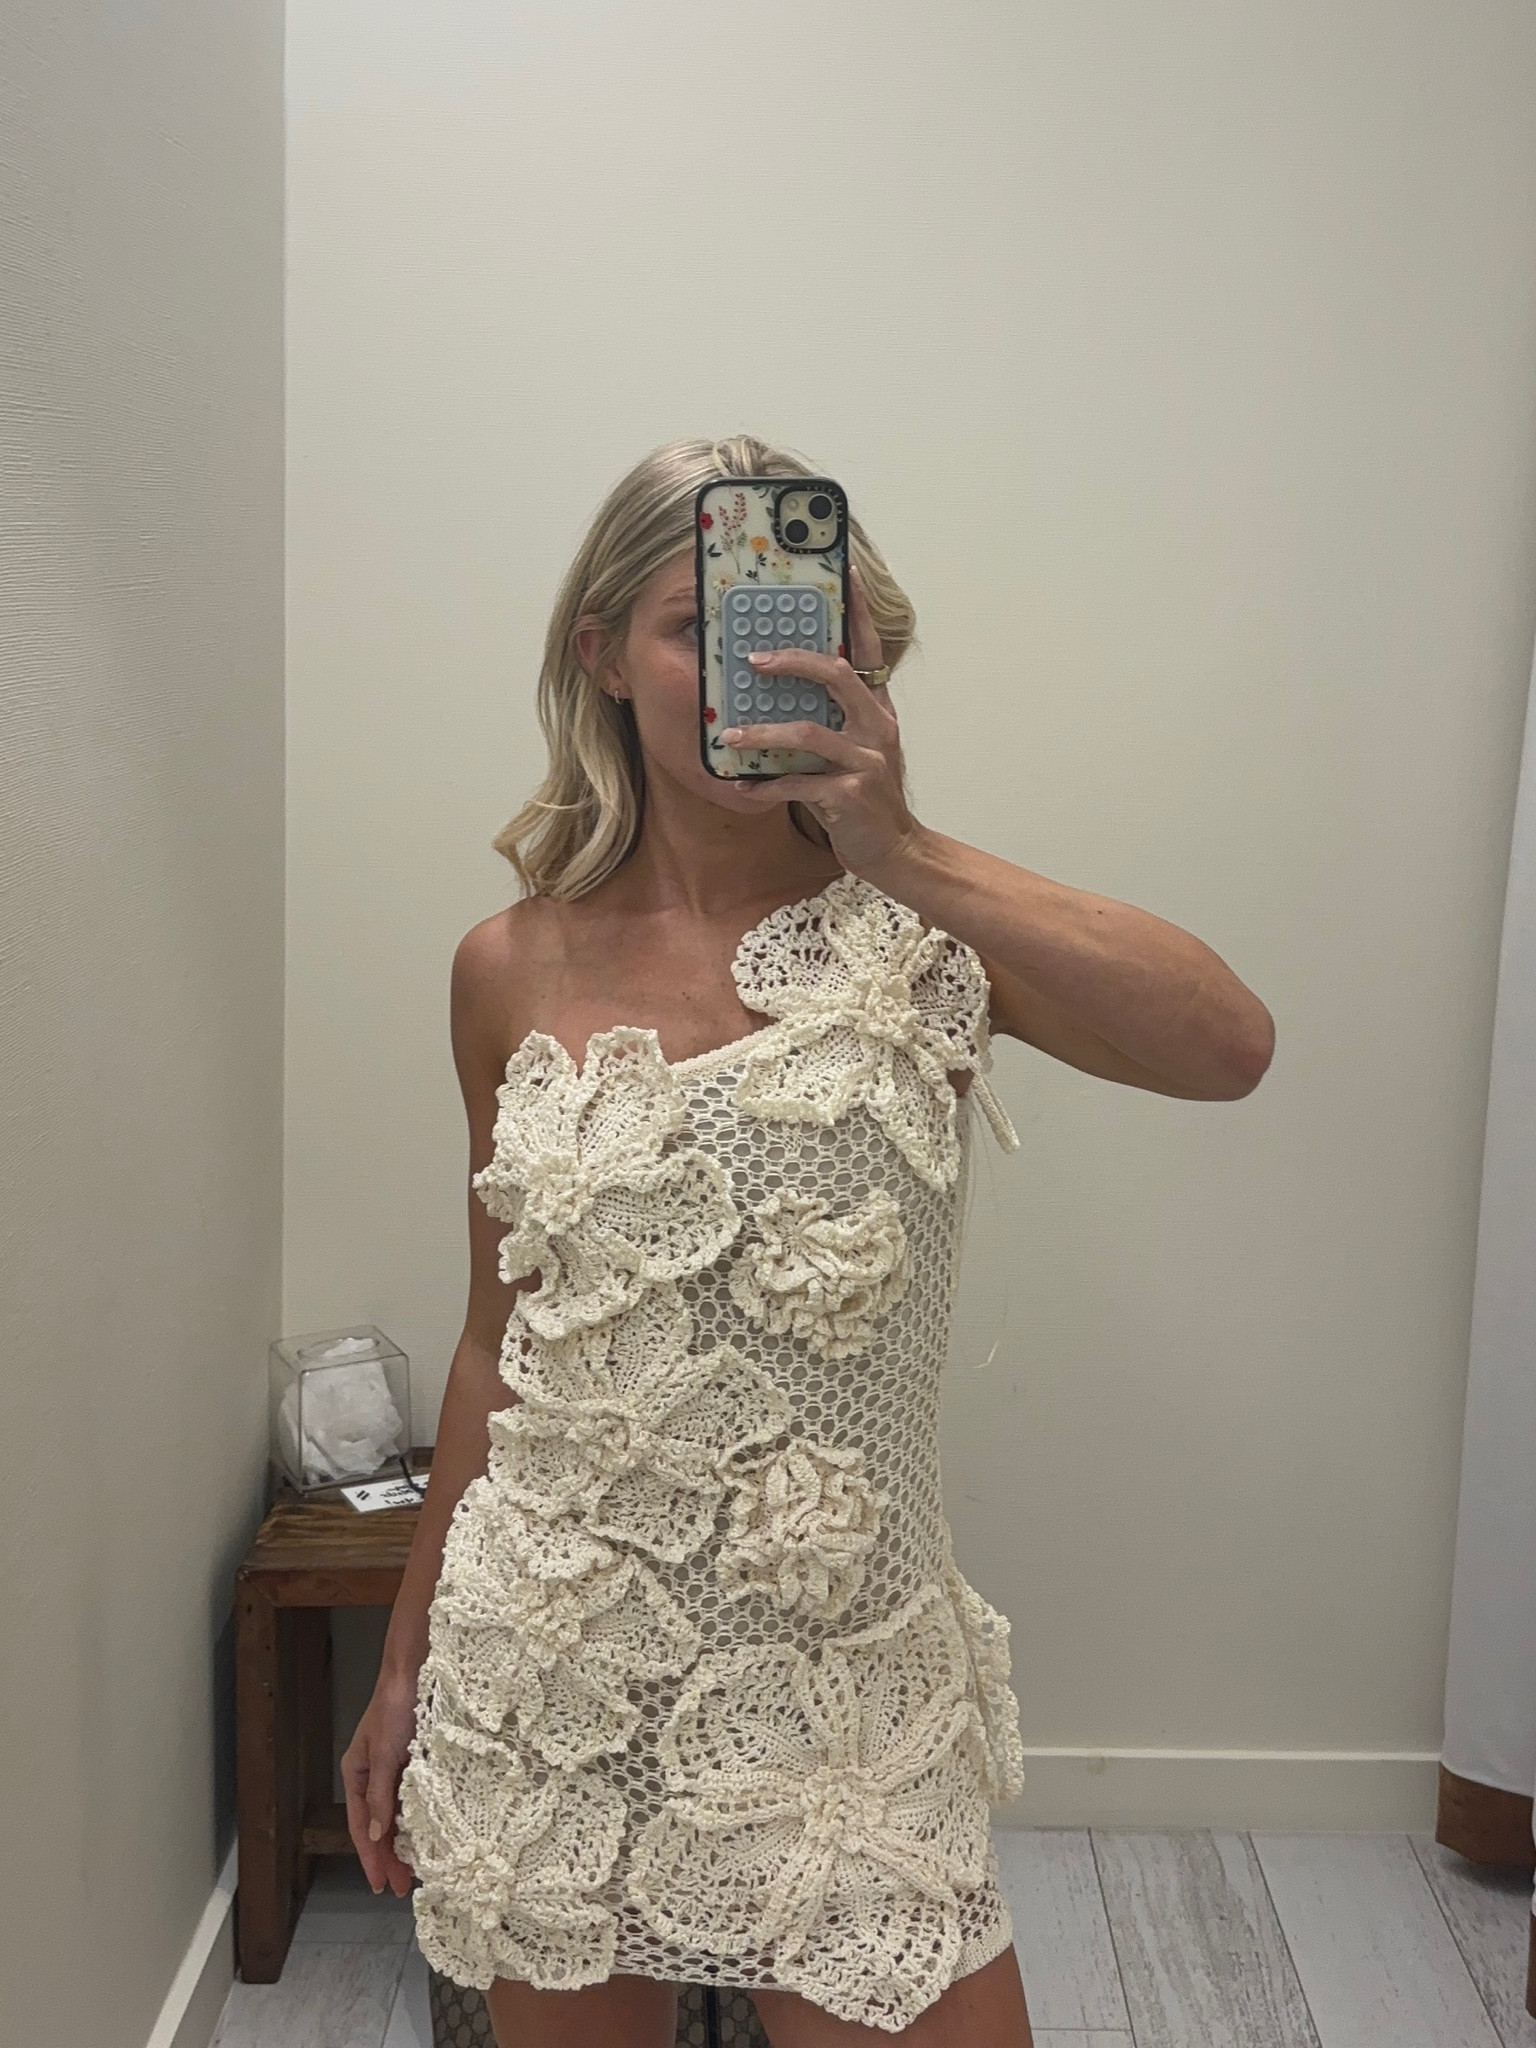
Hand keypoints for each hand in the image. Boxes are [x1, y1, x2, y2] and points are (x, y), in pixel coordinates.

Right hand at [341, 1673, 420, 1896]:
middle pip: (379, 1825)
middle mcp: (374, 1775)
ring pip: (396, 1815)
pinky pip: (413, 1799)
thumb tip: (378, 1835)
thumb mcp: (385, 1754)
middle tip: (401, 1887)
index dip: (371, 1857)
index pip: (362, 1826)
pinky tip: (427, 1835)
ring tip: (415, 1870)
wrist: (415, 1670)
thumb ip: (381, 1795)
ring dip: (404, 1842)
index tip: (381, 1885)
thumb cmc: (395, 1707)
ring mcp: (394, 1769)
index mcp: (357, 1774)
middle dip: (388, 1857)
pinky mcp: (415, 1761)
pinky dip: (417, 1820)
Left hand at [723, 564, 921, 874]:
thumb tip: (788, 698)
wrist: (898, 852)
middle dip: (792, 661)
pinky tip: (741, 786)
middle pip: (835, 675)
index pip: (867, 651)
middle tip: (753, 660)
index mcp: (878, 712)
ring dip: (763, 732)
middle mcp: (876, 728)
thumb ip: (835, 723)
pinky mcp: (849, 796)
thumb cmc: (870, 801)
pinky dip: (765, 786)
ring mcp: (866, 761)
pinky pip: (797, 784)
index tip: (842, 571)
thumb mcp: (861, 751)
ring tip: (729, 734)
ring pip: (808, 734)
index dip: (856, 611)